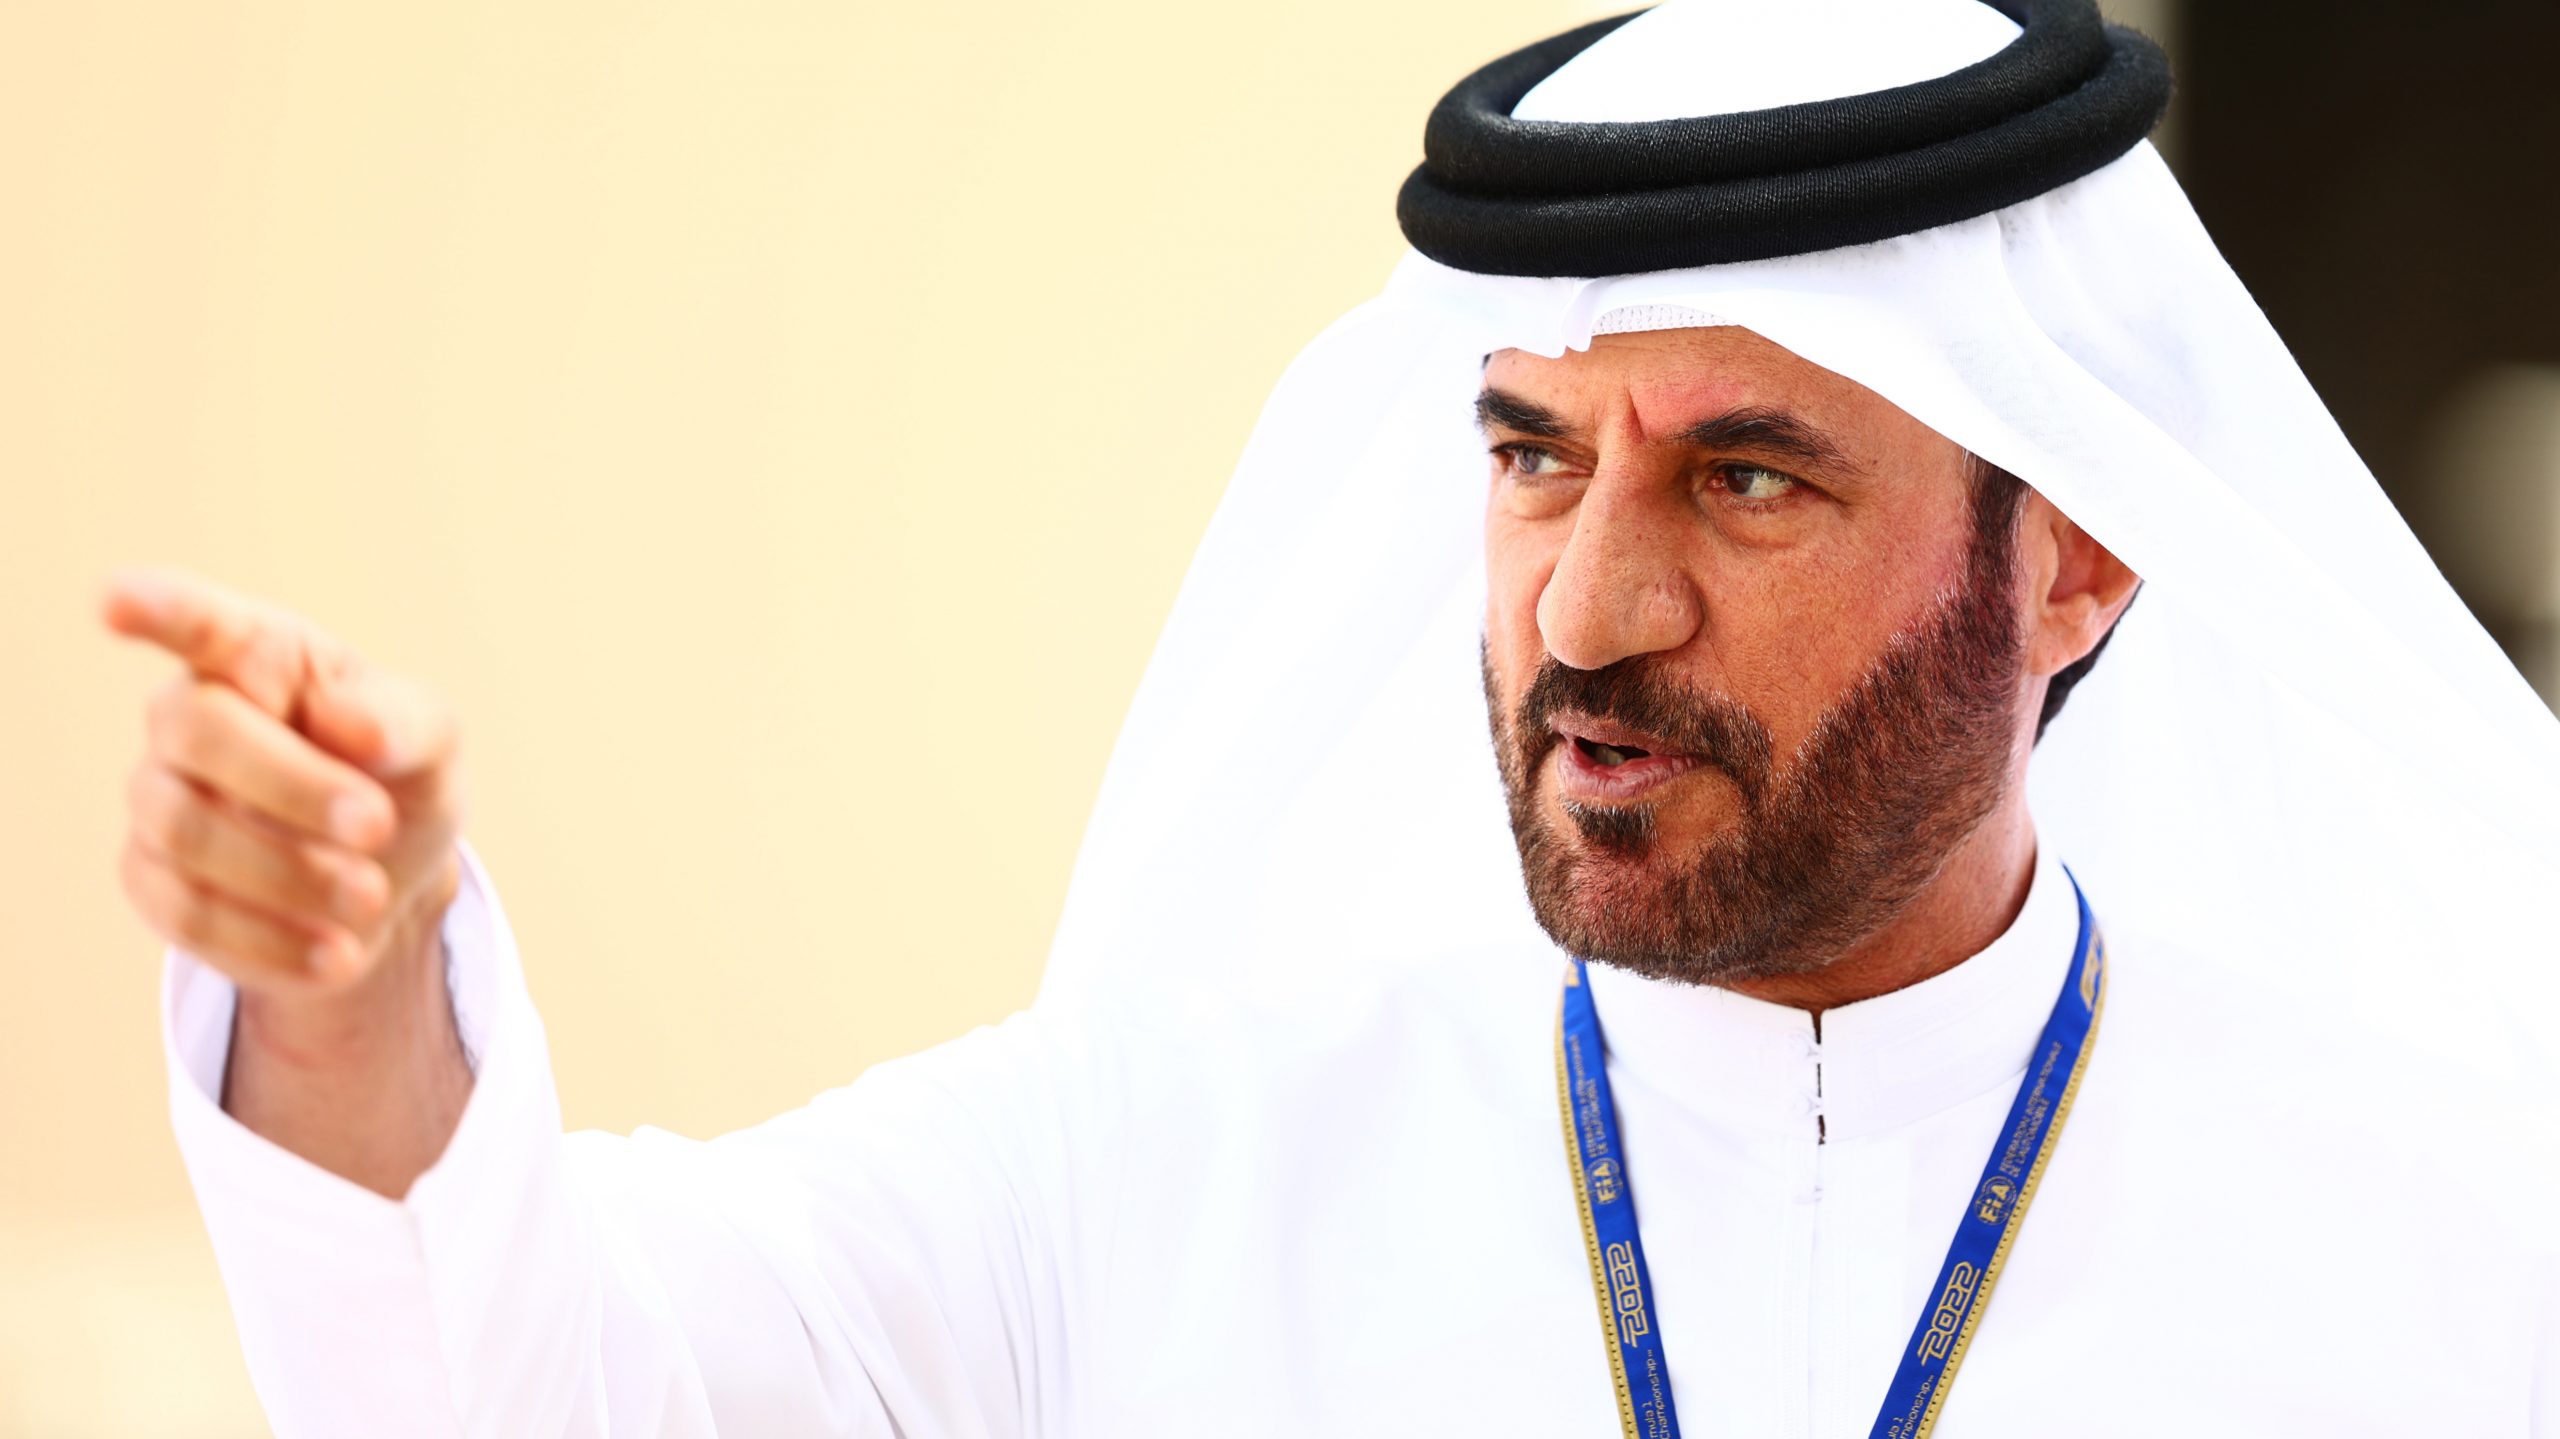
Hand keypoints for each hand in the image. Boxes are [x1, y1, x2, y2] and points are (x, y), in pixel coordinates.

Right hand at [104, 568, 464, 1002]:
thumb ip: (401, 720)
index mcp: (257, 656)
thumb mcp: (429, 740)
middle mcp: (187, 715)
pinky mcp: (153, 881)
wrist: (387, 878)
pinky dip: (270, 939)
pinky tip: (337, 953)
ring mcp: (158, 797)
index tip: (118, 603)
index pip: (198, 621)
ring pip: (189, 831)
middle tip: (378, 825)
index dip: (155, 608)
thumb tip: (352, 726)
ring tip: (371, 898)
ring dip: (291, 873)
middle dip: (294, 785)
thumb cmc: (397, 774)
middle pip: (201, 732)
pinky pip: (187, 913)